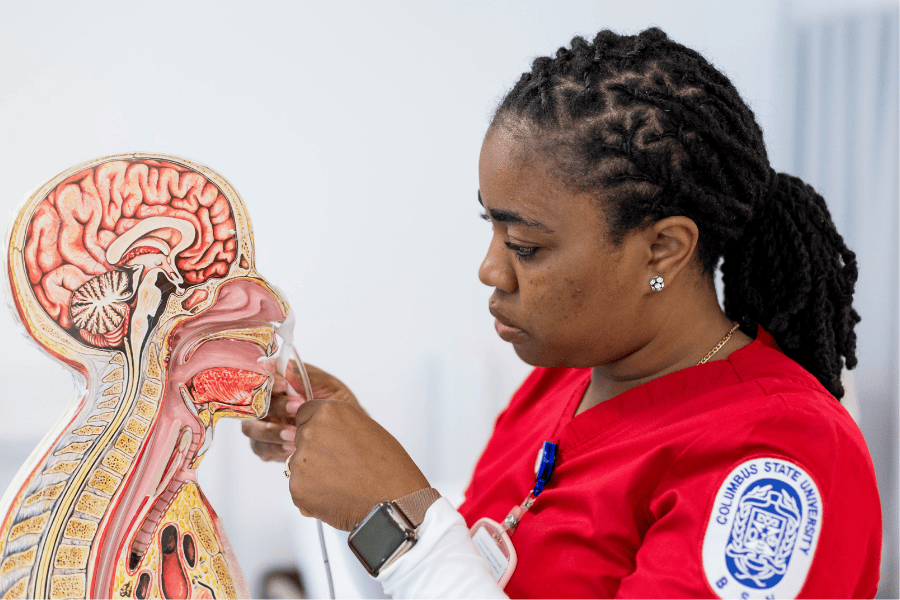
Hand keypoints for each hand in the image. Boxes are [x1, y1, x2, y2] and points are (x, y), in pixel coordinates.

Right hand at [241, 361, 360, 461]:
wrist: (350, 434)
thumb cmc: (337, 404)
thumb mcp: (326, 385)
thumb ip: (302, 377)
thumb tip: (279, 368)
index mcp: (278, 383)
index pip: (260, 377)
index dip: (267, 380)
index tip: (284, 385)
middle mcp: (267, 403)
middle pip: (253, 404)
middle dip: (275, 406)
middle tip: (297, 407)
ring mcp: (264, 425)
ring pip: (251, 428)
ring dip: (271, 431)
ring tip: (295, 434)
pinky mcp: (267, 447)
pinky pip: (261, 448)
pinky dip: (275, 448)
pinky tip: (293, 447)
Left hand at [287, 399, 429, 530]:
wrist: (393, 502)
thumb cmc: (388, 467)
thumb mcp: (365, 428)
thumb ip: (338, 424)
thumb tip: (324, 430)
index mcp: (329, 412)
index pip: (304, 414)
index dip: (318, 429)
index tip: (328, 440)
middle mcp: (311, 432)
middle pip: (300, 439)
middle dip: (315, 451)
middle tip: (340, 465)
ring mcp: (301, 461)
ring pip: (299, 466)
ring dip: (314, 474)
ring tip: (342, 483)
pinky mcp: (297, 488)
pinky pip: (300, 489)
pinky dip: (313, 495)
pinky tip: (335, 496)